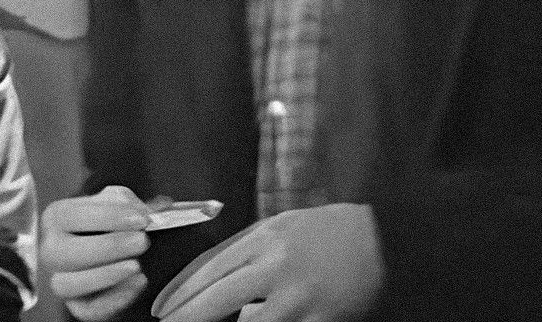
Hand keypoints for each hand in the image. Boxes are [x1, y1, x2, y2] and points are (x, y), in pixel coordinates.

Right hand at [40, 186, 154, 321]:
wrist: (114, 253)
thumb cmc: (110, 224)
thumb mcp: (115, 203)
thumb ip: (123, 201)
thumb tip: (139, 210)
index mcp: (56, 218)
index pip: (71, 215)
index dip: (107, 216)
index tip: (141, 219)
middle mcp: (50, 250)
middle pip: (64, 252)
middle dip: (108, 246)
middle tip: (141, 241)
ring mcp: (60, 280)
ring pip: (68, 284)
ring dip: (105, 275)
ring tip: (136, 266)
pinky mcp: (77, 306)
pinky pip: (89, 309)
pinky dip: (115, 298)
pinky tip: (138, 282)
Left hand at [152, 203, 382, 321]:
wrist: (379, 238)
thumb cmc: (323, 230)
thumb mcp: (278, 228)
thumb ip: (245, 253)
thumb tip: (212, 285)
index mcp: (264, 239)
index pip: (210, 270)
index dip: (181, 293)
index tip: (162, 310)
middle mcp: (277, 266)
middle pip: (220, 298)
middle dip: (188, 318)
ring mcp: (300, 297)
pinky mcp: (322, 320)